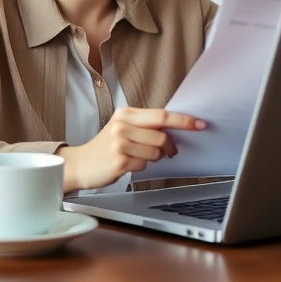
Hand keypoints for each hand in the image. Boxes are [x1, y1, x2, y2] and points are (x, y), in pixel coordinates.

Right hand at [56, 107, 205, 192]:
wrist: (80, 164)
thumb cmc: (105, 147)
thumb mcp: (122, 128)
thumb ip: (145, 125)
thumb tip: (175, 128)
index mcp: (126, 114)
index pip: (161, 115)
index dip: (183, 120)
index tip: (200, 124)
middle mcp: (122, 126)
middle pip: (161, 136)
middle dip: (170, 146)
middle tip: (170, 151)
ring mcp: (119, 144)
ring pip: (155, 153)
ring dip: (153, 158)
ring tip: (138, 157)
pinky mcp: (119, 162)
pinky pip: (144, 165)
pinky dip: (141, 167)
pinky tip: (128, 164)